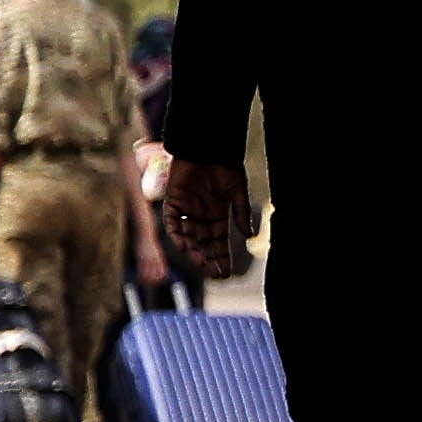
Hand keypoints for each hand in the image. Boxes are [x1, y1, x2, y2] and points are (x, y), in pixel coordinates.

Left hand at [158, 158, 249, 280]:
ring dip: (194, 251)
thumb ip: (241, 213)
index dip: (222, 257)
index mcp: (218, 213)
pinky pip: (172, 223)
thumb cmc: (225, 165)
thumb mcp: (237, 191)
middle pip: (204, 243)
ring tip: (202, 264)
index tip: (227, 273)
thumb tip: (249, 235)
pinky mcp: (172, 202)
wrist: (207, 147)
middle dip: (210, 259)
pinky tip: (186, 247)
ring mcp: (186, 209)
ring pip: (188, 237)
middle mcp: (201, 215)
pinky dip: (178, 235)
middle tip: (216, 274)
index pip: (219, 241)